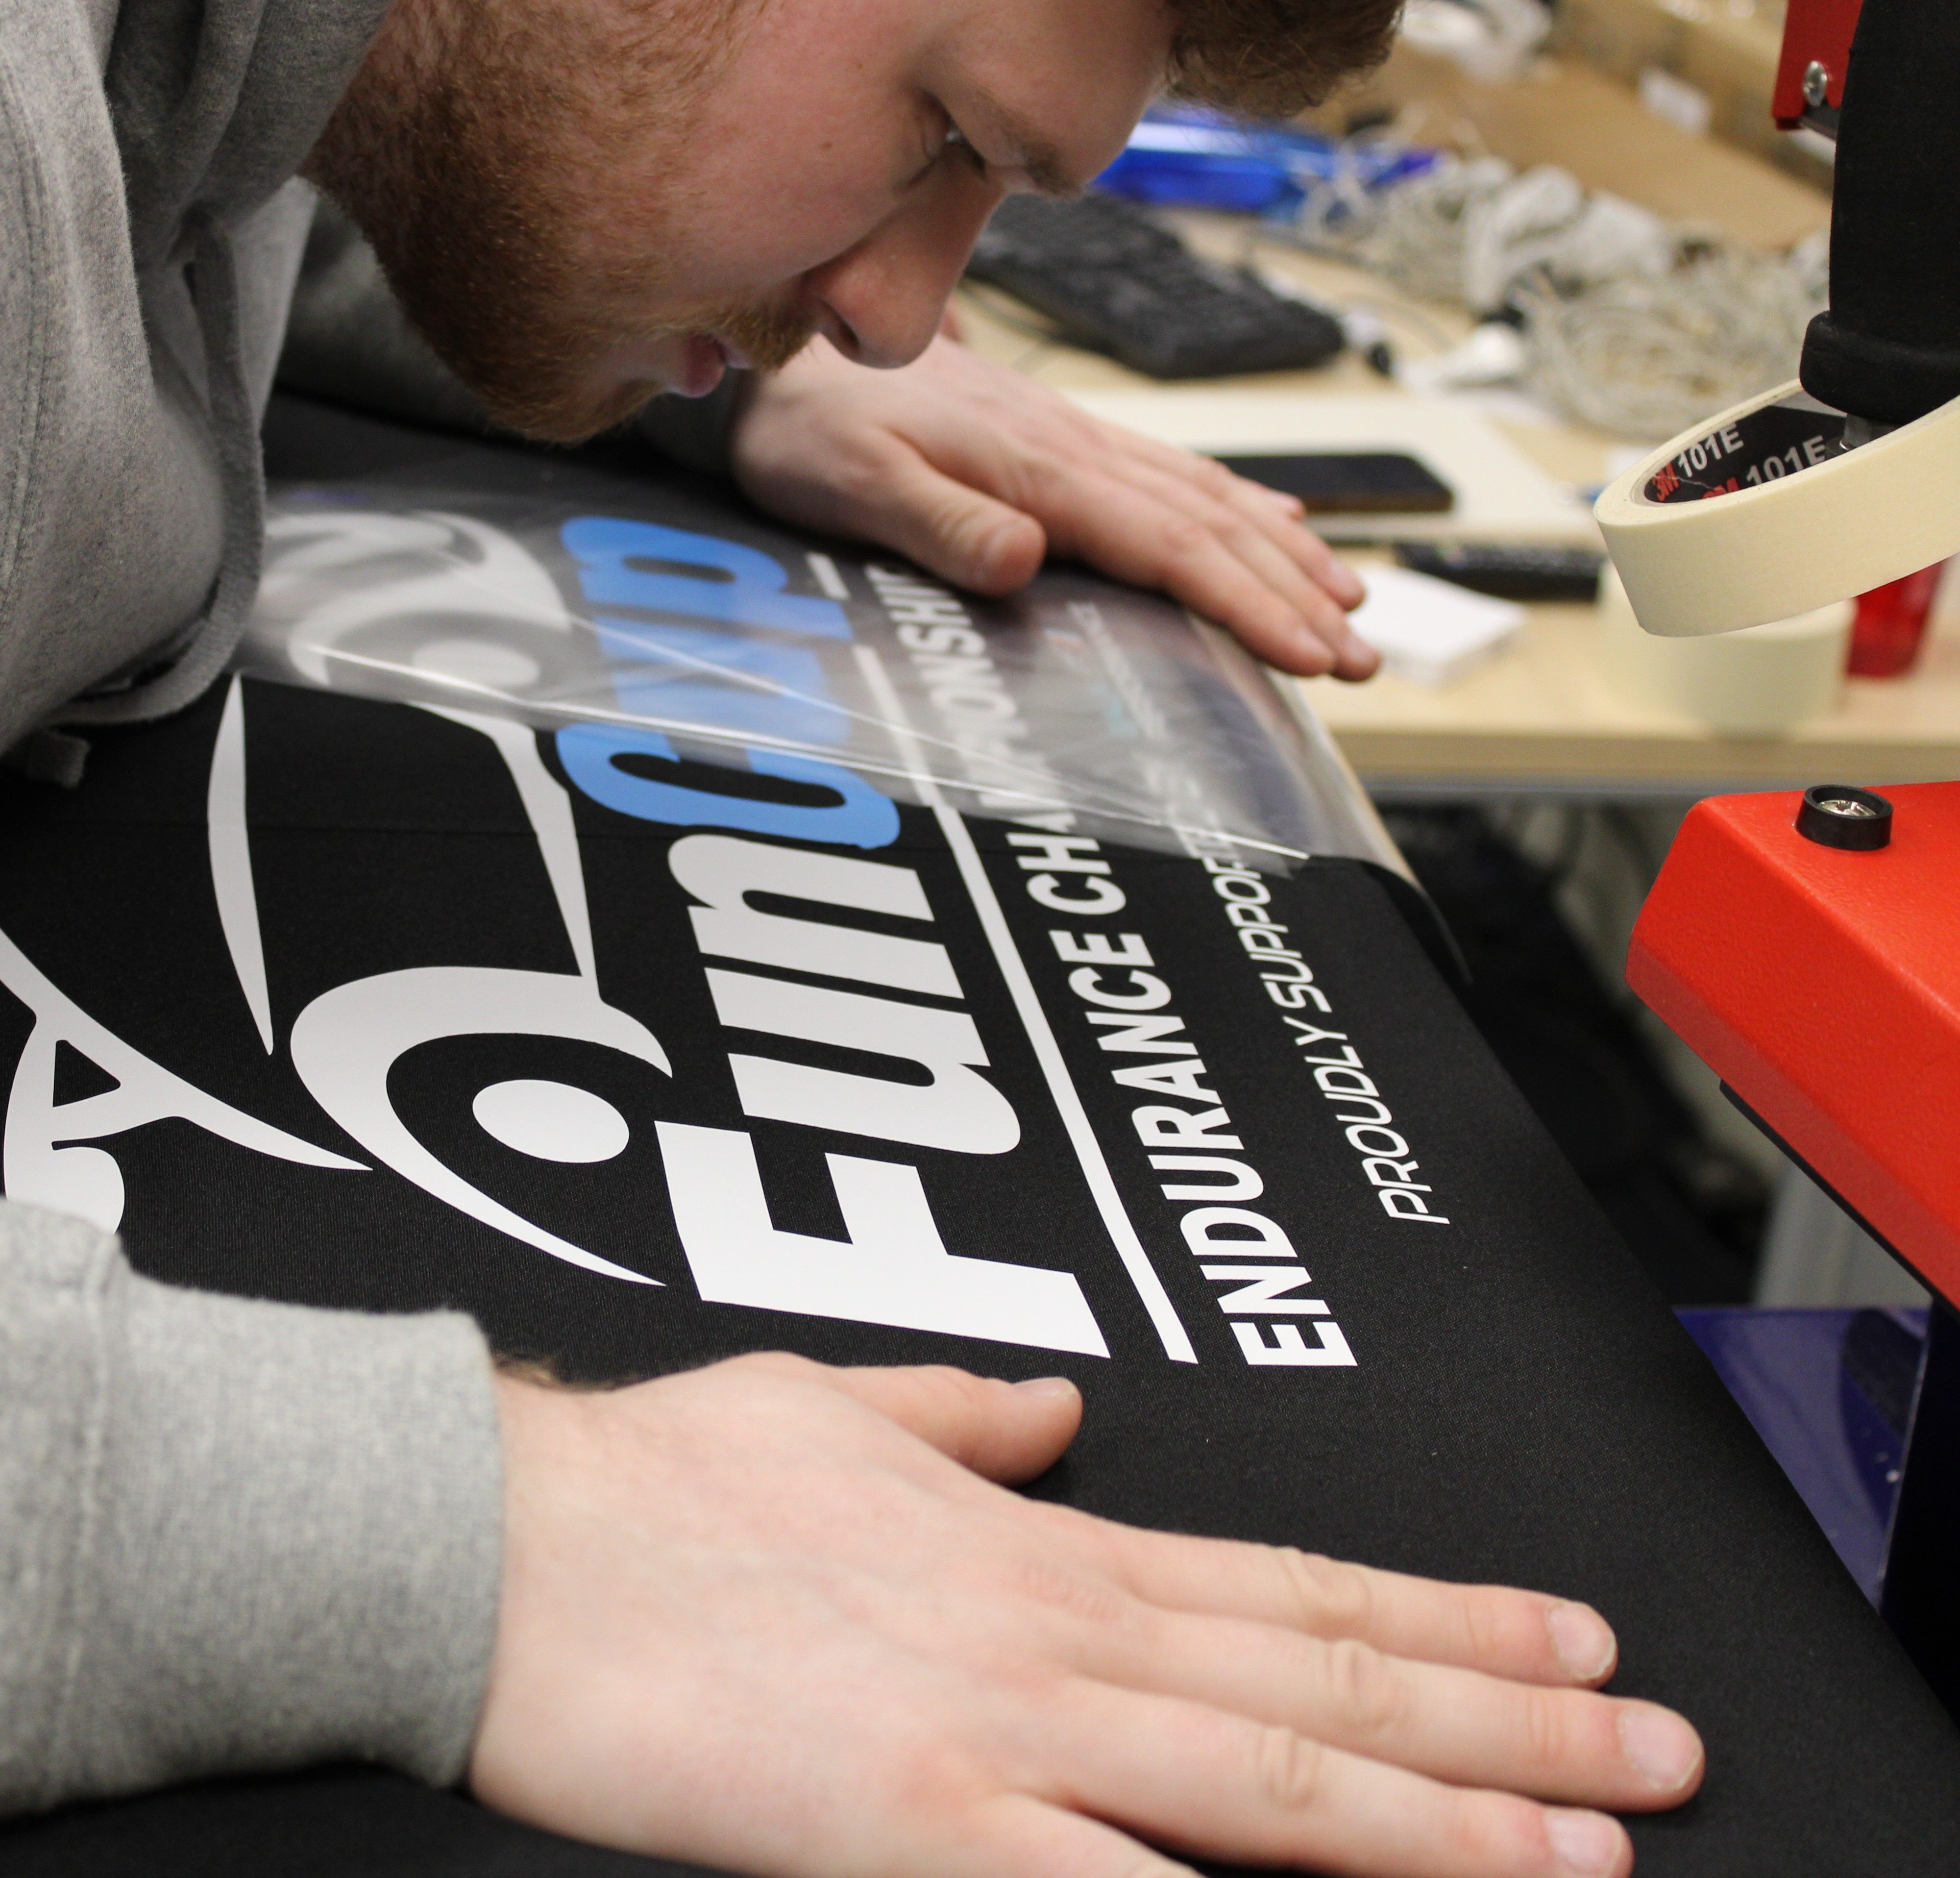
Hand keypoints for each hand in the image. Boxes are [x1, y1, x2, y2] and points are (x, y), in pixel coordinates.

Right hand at [471, 1354, 1700, 1877]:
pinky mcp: (908, 1829)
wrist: (517, 1540)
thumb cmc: (668, 1478)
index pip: (1295, 1583)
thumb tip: (1053, 1406)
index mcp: (1040, 1541)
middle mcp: (1054, 1633)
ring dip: (1435, 1827)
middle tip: (1648, 1756)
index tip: (1562, 1639)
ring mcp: (995, 1734)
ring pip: (1264, 1780)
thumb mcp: (840, 1400)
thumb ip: (964, 1413)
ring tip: (1580, 1856)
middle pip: (1322, 1684)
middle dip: (1503, 1728)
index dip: (1446, 1618)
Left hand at [728, 335, 1380, 679]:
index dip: (1250, 603)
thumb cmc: (813, 433)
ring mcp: (1077, 441)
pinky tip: (1280, 523)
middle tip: (1363, 658)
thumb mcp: (852, 486)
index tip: (1314, 653)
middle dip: (1294, 596)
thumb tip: (1024, 558)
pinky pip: (1175, 472)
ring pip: (1209, 496)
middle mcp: (1074, 449)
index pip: (1171, 545)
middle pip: (1212, 526)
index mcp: (1038, 471)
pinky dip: (1240, 503)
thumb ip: (938, 524)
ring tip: (1352, 602)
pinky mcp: (1065, 441)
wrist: (789, 357)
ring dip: (1285, 553)